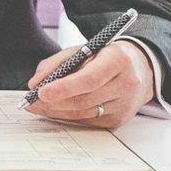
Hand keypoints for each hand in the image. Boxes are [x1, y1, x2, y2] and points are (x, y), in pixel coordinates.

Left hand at [25, 39, 154, 129]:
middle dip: (54, 102)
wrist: (139, 69)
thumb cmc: (105, 57)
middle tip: (31, 101)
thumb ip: (57, 64)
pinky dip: (68, 117)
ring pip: (83, 114)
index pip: (90, 78)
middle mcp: (126, 84)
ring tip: (37, 106)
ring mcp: (125, 105)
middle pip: (84, 100)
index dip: (64, 87)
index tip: (41, 92)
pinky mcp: (119, 120)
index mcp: (118, 61)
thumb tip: (34, 83)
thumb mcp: (83, 50)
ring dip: (57, 112)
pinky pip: (88, 121)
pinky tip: (55, 110)